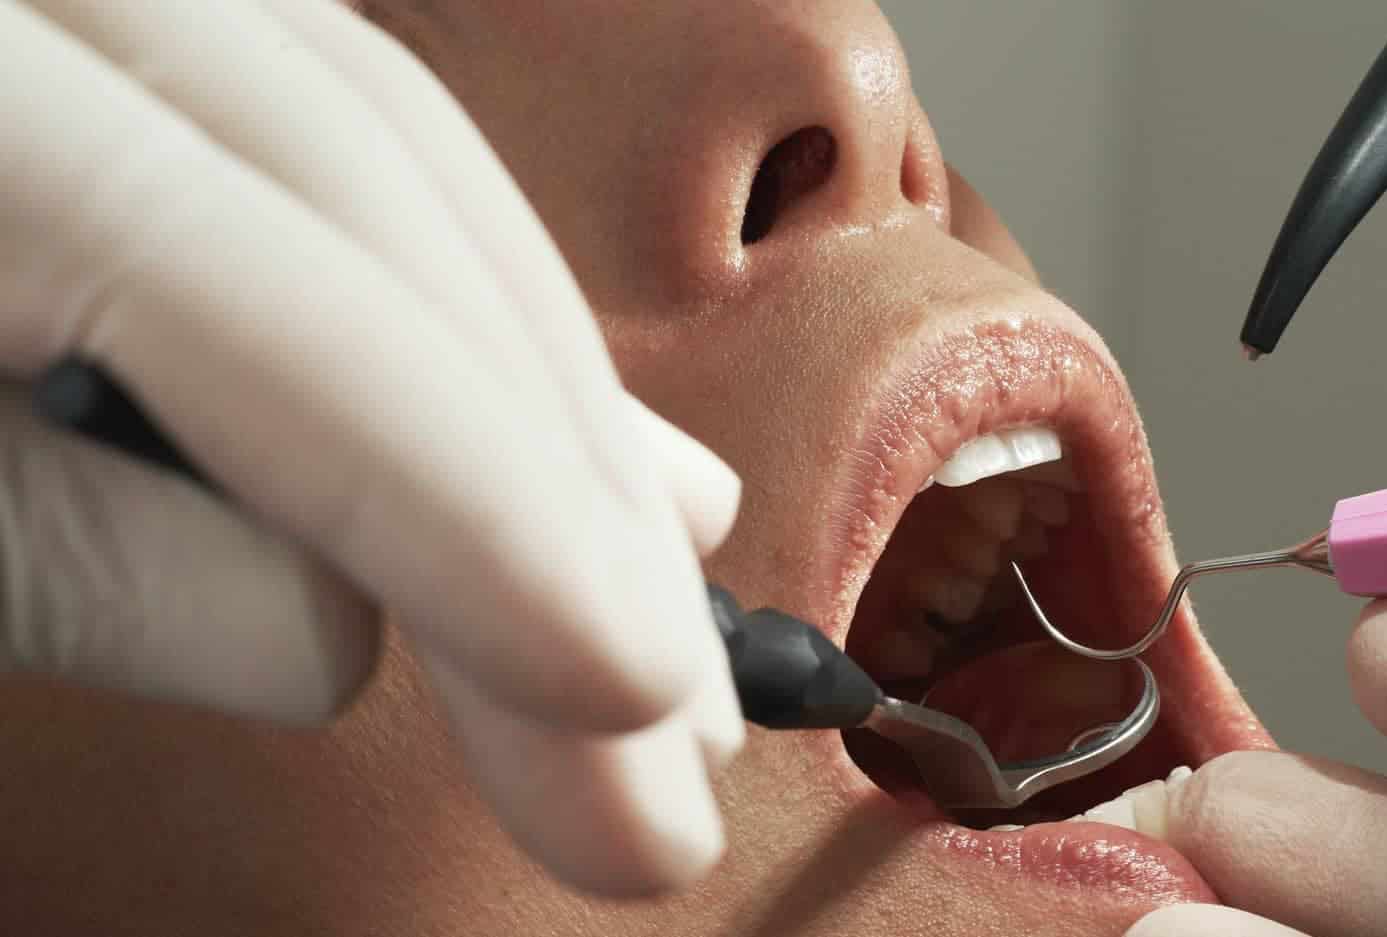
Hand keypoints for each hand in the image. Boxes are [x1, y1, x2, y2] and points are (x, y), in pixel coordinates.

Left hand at [0, 0, 743, 895]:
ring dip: (551, 398)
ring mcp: (106, 1)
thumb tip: (329, 632)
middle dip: (558, 484)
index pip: (264, 302)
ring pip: (391, 156)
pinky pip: (333, 138)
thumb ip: (55, 553)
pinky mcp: (139, 43)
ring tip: (671, 587)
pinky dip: (458, 297)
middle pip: (374, 208)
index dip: (476, 509)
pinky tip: (565, 415)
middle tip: (675, 727)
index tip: (629, 697)